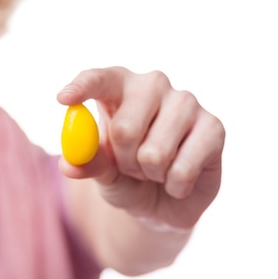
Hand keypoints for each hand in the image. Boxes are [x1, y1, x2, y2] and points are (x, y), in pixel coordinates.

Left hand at [57, 67, 224, 228]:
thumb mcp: (100, 171)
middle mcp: (153, 85)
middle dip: (123, 161)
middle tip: (131, 165)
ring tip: (155, 169)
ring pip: (155, 153)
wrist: (162, 200)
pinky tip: (179, 178)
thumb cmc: (124, 174)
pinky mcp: (214, 126)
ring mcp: (186, 102)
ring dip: (150, 174)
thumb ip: (87, 163)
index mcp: (118, 86)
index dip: (82, 87)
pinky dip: (175, 185)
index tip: (64, 99)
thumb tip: (69, 164)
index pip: (98, 78)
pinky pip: (183, 168)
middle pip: (125, 127)